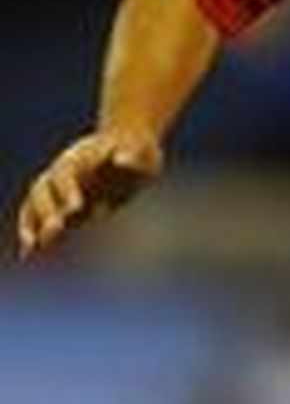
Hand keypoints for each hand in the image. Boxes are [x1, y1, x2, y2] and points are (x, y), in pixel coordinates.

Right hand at [15, 130, 163, 258]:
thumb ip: (133, 158)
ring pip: (35, 205)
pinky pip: (42, 219)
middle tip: (58, 228)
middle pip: (43, 189)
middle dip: (47, 209)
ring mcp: (60, 189)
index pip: (66, 172)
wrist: (129, 152)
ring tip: (33, 246)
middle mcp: (63, 172)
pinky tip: (30, 253)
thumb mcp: (144, 153)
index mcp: (80, 157)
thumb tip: (122, 160)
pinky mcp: (64, 206)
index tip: (76, 207)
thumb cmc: (137, 150)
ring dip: (32, 224)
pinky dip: (34, 233)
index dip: (67, 189)